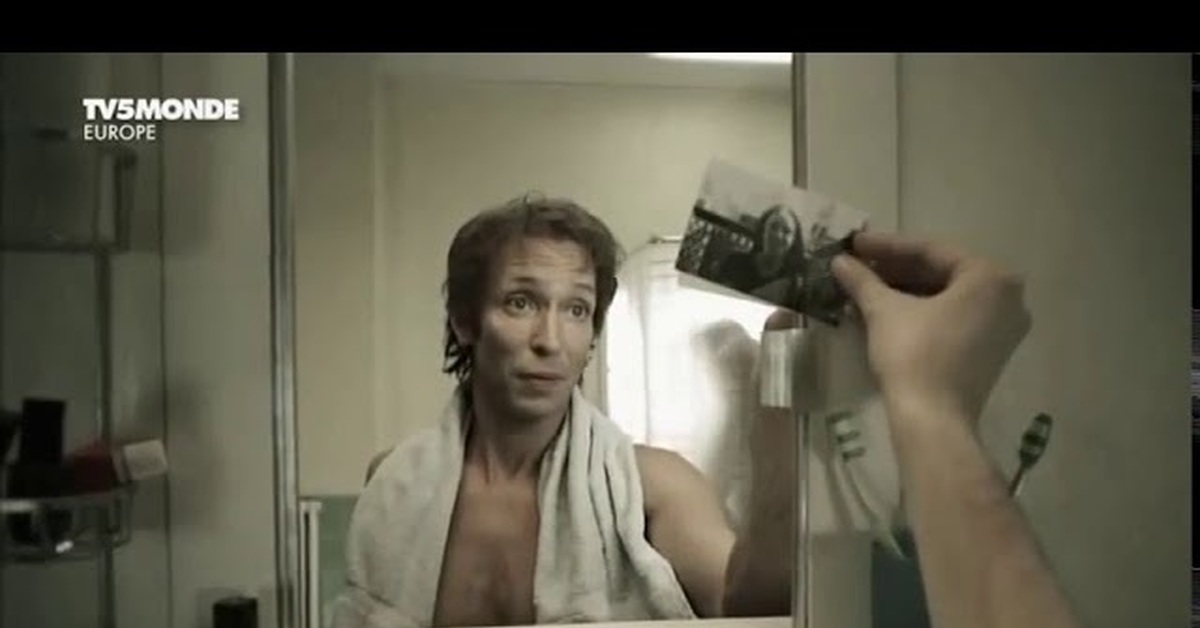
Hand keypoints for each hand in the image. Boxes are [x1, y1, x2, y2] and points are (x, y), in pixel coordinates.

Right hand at [829, 232, 1031, 423]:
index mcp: (990, 277)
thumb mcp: (884, 310)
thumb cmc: (914, 354)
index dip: (887, 245)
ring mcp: (1004, 327)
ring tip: (866, 285)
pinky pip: (955, 317)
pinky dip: (923, 310)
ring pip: (947, 296)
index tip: (854, 242)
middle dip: (896, 268)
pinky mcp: (991, 351)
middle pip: (942, 272)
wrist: (933, 420)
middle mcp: (1008, 297)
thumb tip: (839, 261)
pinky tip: (887, 308)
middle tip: (858, 263)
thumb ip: (863, 280)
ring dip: (906, 289)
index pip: (931, 250)